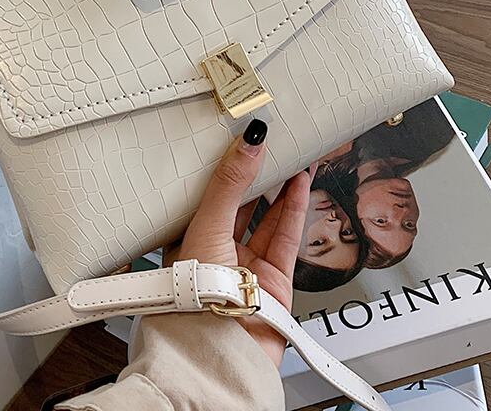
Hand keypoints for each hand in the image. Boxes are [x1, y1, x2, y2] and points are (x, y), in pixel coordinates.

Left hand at [167, 119, 310, 365]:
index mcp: (190, 238)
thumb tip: (248, 143)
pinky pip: (287, 236)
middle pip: (242, 204)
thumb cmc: (194, 299)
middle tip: (270, 144)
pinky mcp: (275, 280)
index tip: (239, 139)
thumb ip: (230, 184)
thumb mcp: (207, 225)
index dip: (226, 167)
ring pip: (268, 217)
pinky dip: (295, 208)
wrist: (220, 352)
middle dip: (257, 175)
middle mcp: (217, 251)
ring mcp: (247, 266)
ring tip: (291, 155)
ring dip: (281, 187)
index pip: (210, 193)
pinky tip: (300, 184)